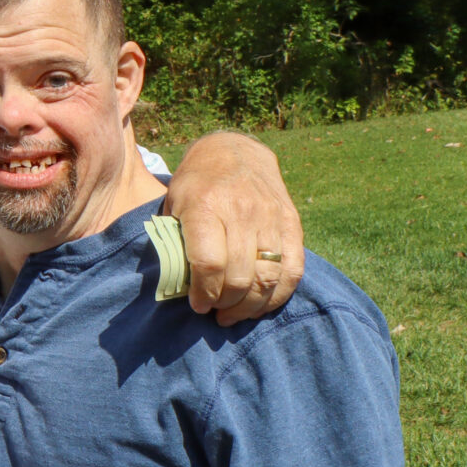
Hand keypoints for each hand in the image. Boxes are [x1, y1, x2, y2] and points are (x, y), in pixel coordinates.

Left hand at [161, 132, 303, 324]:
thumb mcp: (173, 205)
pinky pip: (294, 269)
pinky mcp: (291, 223)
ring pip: (269, 277)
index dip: (203, 293)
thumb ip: (176, 242)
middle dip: (226, 303)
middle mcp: (241, 211)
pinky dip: (279, 295)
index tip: (198, 305)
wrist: (234, 152)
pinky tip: (261, 306)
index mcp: (206, 206)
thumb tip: (179, 287)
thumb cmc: (196, 185)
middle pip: (240, 275)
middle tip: (215, 311)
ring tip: (234, 315)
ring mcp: (271, 217)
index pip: (209, 263)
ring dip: (251, 306)